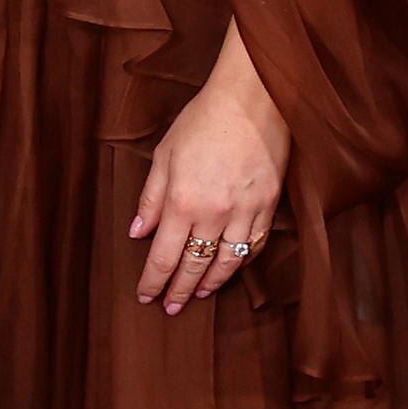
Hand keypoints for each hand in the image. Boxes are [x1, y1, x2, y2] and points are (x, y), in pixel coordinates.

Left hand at [129, 44, 284, 315]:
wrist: (252, 100)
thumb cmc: (202, 122)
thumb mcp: (164, 156)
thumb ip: (150, 198)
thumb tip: (138, 232)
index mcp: (182, 203)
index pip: (164, 258)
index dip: (153, 282)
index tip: (146, 296)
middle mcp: (214, 215)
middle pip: (195, 267)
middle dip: (180, 292)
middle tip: (172, 308)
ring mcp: (245, 212)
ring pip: (228, 263)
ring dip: (212, 283)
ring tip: (200, 294)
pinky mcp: (269, 206)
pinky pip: (256, 245)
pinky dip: (242, 262)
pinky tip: (232, 267)